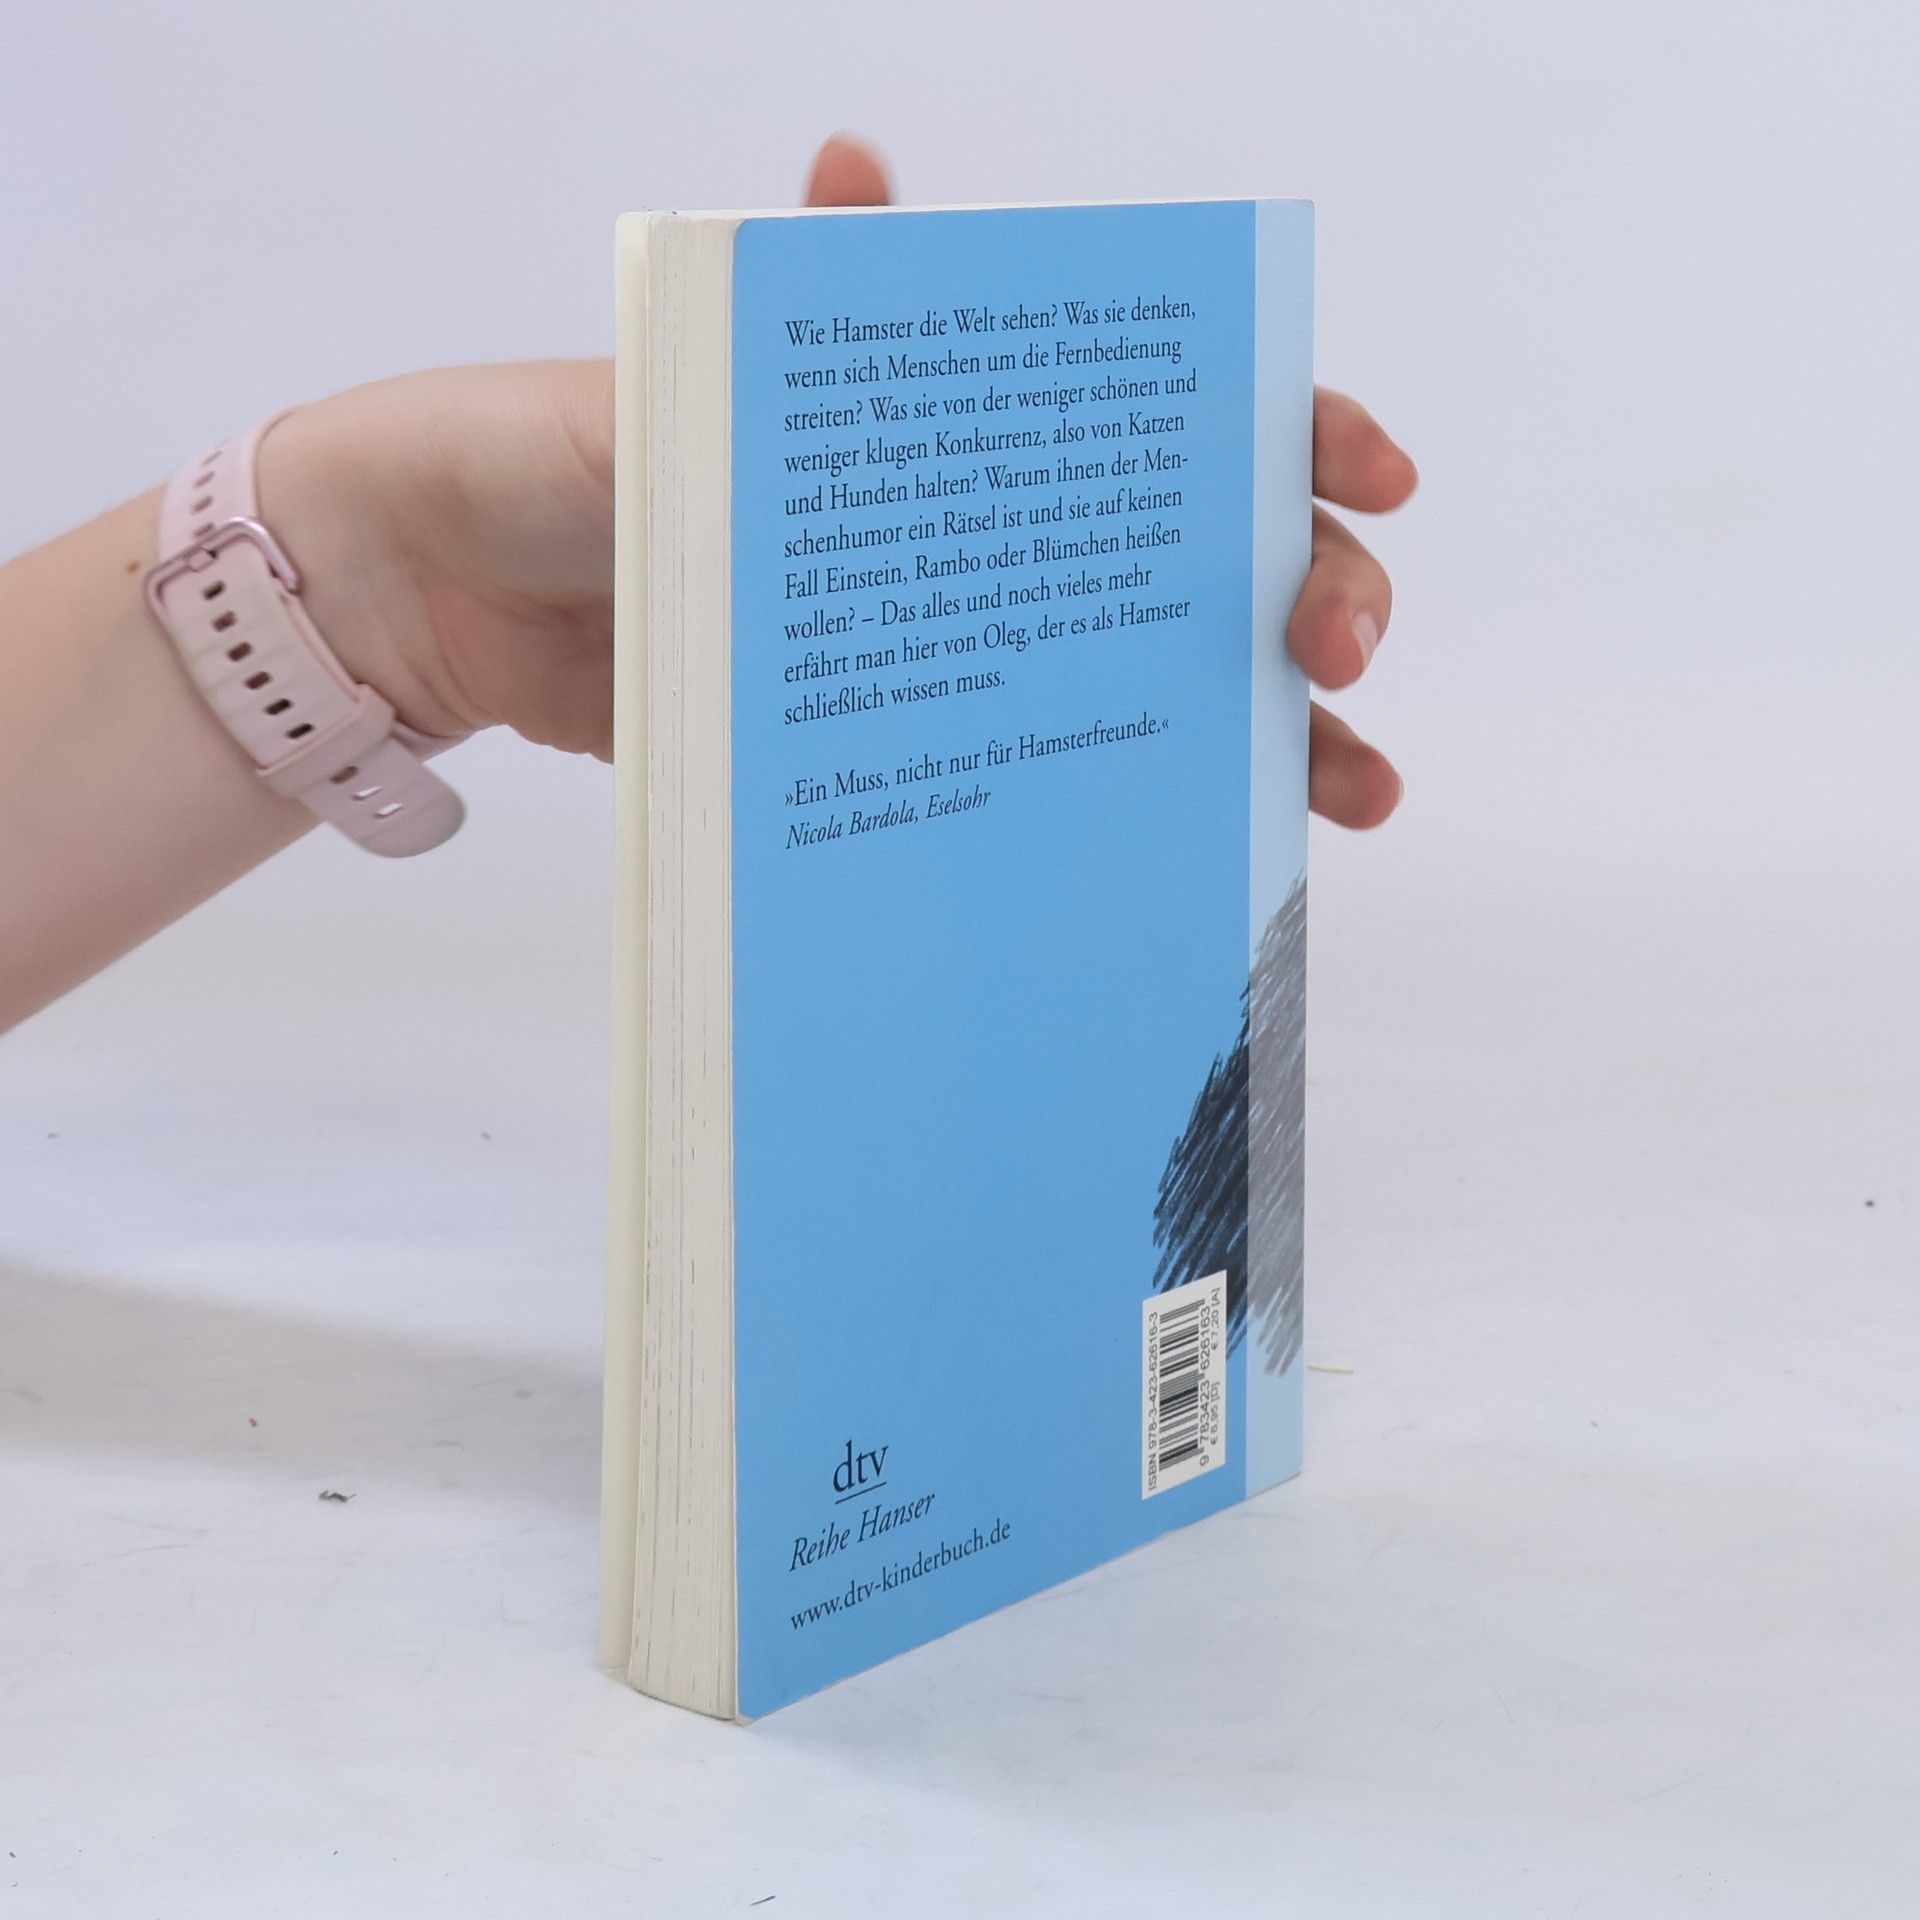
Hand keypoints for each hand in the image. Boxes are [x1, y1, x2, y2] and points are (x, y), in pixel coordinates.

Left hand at [261, 136, 1413, 826]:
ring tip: (1346, 794)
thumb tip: (860, 164)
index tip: (1364, 472)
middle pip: (1204, 560)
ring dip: (1275, 737)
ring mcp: (967, 648)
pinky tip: (1220, 860)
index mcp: (968, 423)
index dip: (1290, 430)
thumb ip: (800, 305)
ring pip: (1161, 688)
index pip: (1167, 411)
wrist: (447, 594)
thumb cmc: (563, 452)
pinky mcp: (916, 748)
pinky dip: (1144, 818)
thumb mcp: (693, 372)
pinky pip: (1054, 781)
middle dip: (1312, 593)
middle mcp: (993, 534)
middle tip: (1338, 649)